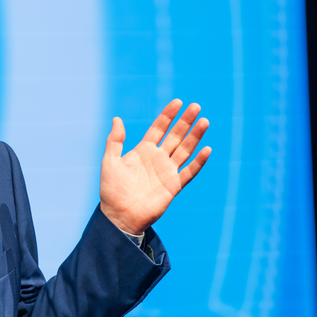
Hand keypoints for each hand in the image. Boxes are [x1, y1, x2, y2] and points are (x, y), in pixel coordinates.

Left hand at [99, 99, 210, 234]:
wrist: (119, 215)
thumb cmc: (112, 189)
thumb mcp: (110, 161)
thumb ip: (115, 141)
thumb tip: (117, 118)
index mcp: (143, 151)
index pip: (159, 129)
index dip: (168, 116)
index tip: (178, 102)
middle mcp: (157, 159)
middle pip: (175, 136)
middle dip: (185, 121)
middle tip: (196, 106)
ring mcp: (167, 171)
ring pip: (185, 150)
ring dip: (195, 136)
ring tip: (204, 121)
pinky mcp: (173, 186)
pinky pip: (189, 172)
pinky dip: (198, 162)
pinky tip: (206, 149)